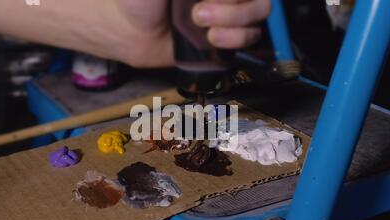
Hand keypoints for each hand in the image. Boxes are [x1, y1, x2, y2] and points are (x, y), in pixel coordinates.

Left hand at [115, 0, 270, 66]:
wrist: (130, 35)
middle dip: (232, 8)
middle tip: (198, 13)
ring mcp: (227, 13)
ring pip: (259, 14)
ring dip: (235, 23)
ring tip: (205, 29)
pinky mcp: (225, 38)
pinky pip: (249, 37)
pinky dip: (235, 40)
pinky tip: (212, 40)